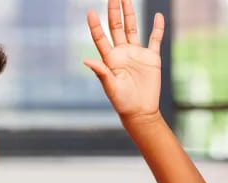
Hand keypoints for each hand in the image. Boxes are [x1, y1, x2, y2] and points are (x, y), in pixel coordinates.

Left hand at [84, 0, 163, 120]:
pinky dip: (157, 28)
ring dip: (129, 14)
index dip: (95, 25)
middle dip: (114, 12)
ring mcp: (136, 54)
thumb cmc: (122, 102)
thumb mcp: (110, 87)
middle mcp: (122, 53)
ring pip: (132, 29)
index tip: (90, 12)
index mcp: (110, 59)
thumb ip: (101, 72)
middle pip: (116, 27)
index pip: (100, 38)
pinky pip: (155, 39)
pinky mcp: (151, 58)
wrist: (140, 111)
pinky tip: (158, 16)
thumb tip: (86, 60)